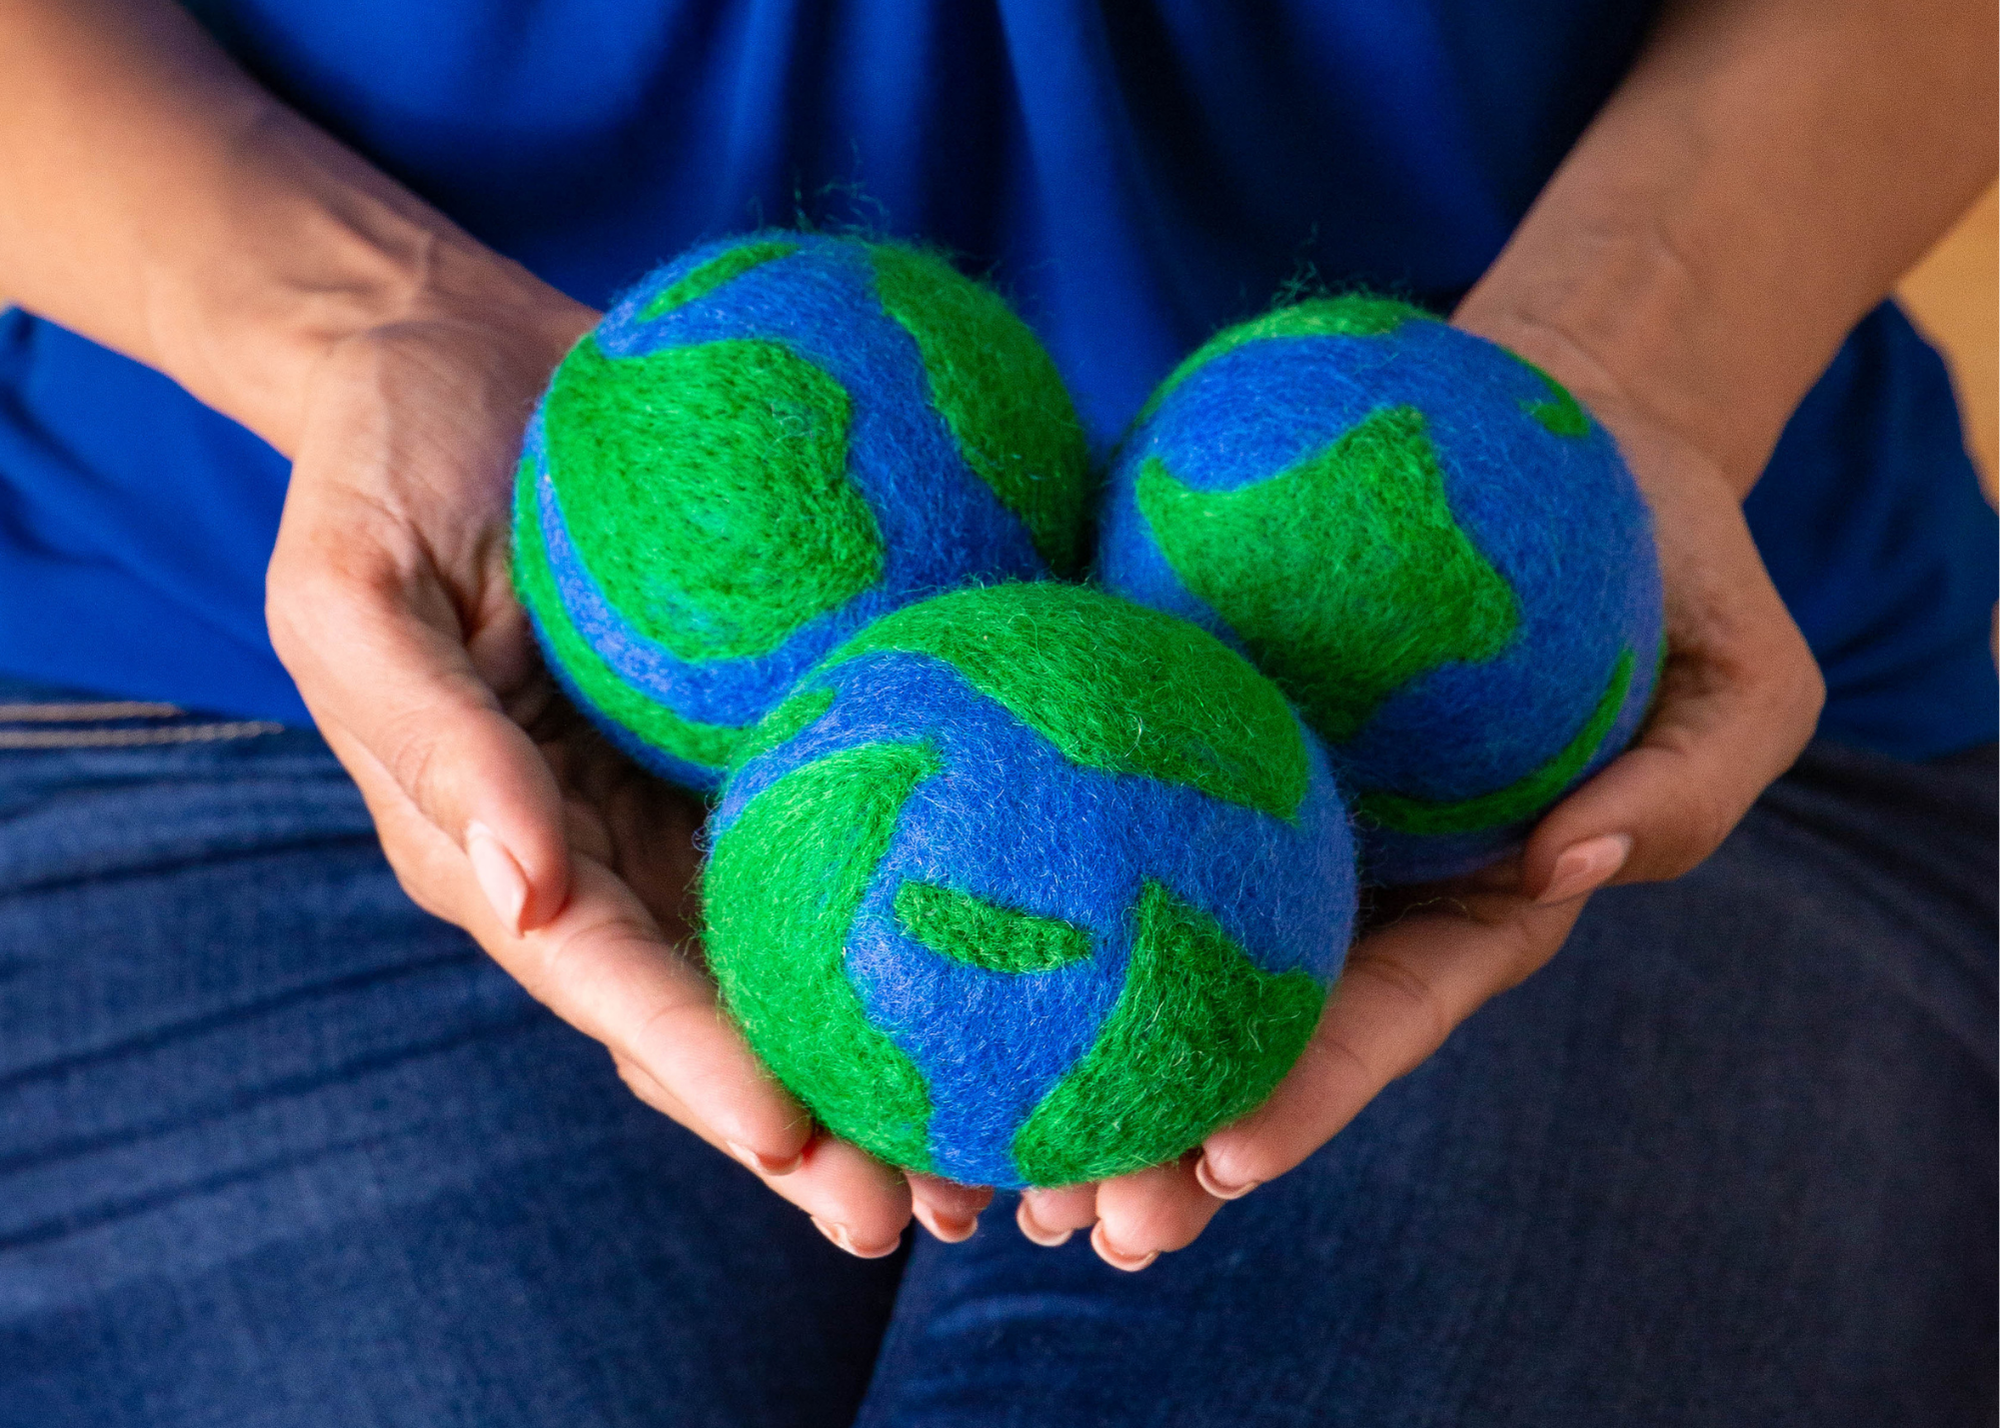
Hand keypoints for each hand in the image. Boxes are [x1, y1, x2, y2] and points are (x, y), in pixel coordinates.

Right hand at [265, 254, 988, 1256]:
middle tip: (945, 1207)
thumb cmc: (379, 470)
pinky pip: (877, 790)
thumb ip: (431, 744)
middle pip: (741, 1003)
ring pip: (826, 934)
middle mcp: (630, 847)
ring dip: (923, 1039)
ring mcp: (715, 786)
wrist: (459, 350)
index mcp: (519, 852)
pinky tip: (1065, 914)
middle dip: (836, 1119)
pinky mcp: (789, 710)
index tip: (794, 1149)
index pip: (613, 985)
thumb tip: (528, 895)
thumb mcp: (353, 596)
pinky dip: (955, 864)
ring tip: (1037, 1132)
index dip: (701, 1071)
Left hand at [1016, 378, 1825, 1270]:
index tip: (1226, 1163)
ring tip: (965, 1133)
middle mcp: (1346, 869)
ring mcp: (1257, 792)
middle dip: (1160, 1128)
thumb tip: (1566, 859)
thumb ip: (1682, 786)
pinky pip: (1103, 764)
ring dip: (1064, 1038)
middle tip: (1066, 1210)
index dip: (1309, 1093)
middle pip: (1243, 1016)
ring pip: (1148, 929)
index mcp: (1463, 899)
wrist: (1564, 430)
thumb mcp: (1744, 679)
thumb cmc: (1676, 568)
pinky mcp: (1192, 697)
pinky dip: (1029, 839)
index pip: (1382, 1017)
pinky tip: (920, 885)